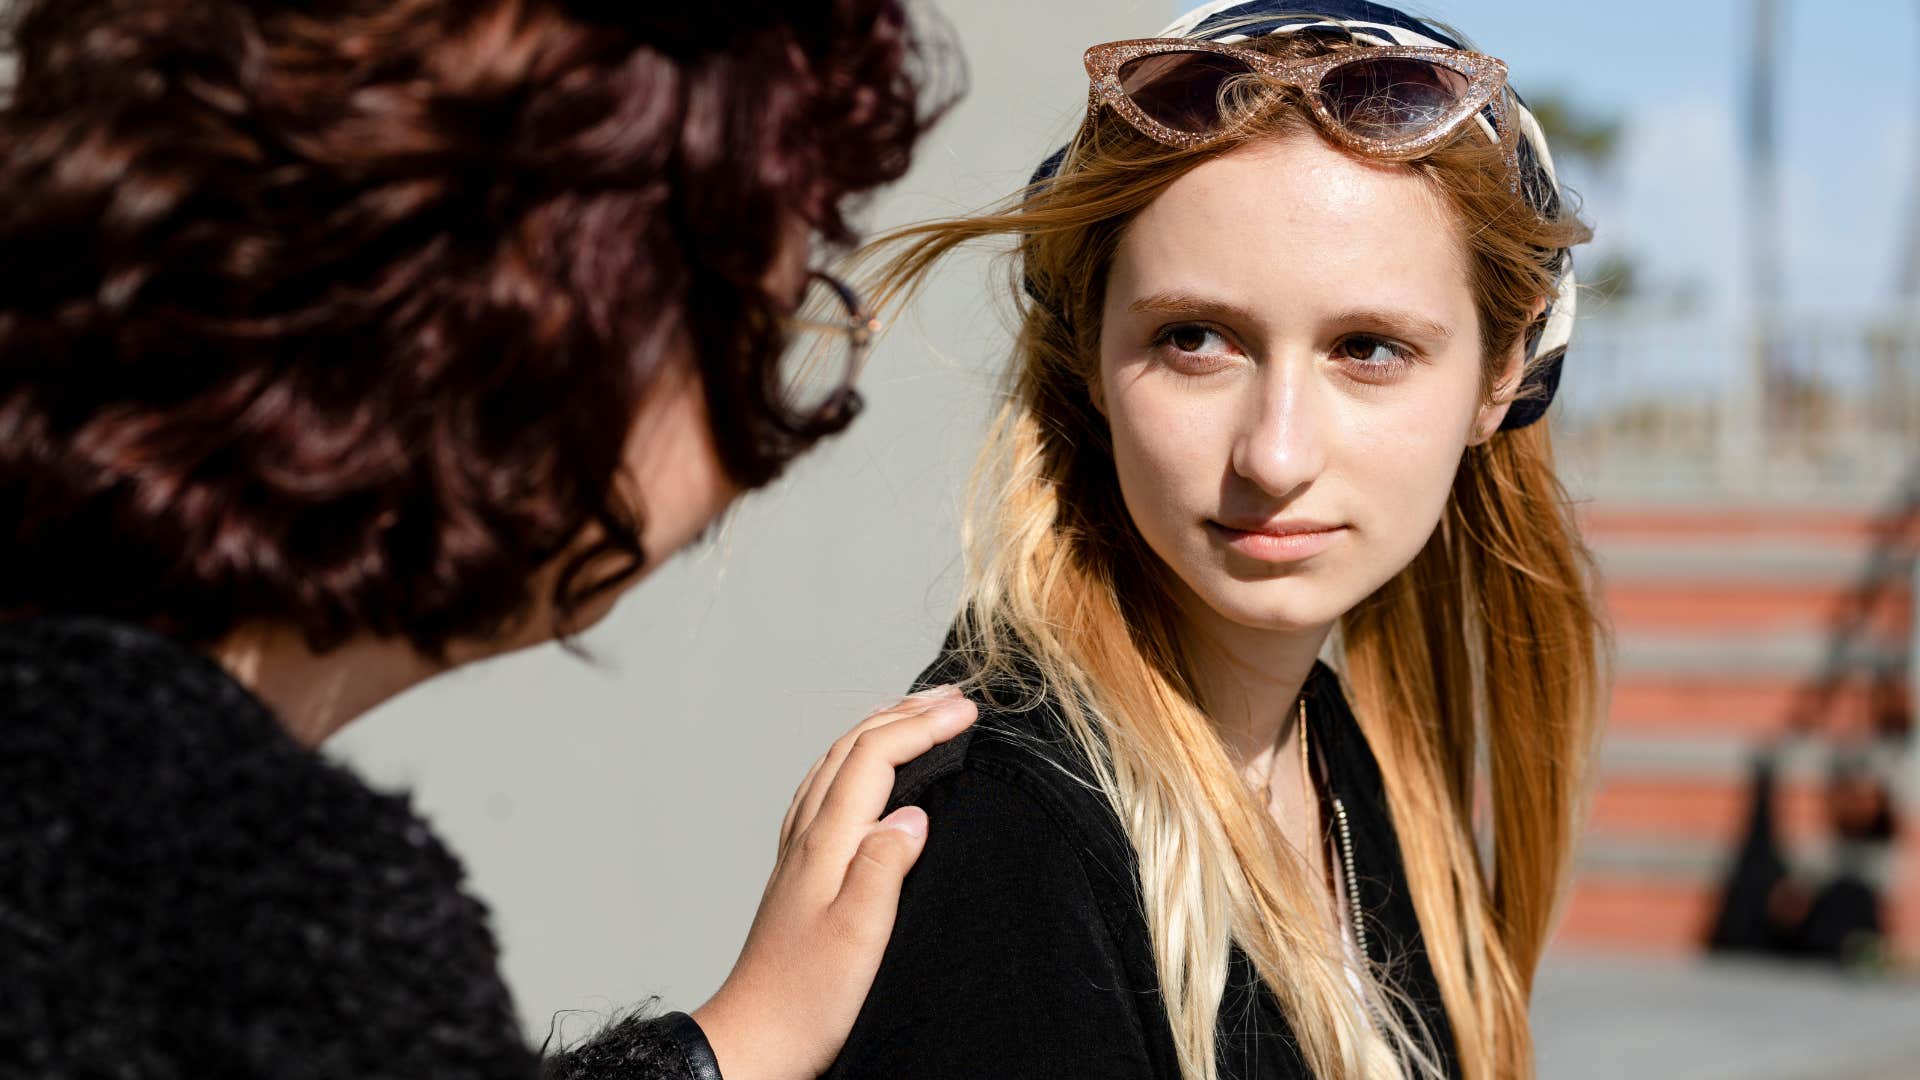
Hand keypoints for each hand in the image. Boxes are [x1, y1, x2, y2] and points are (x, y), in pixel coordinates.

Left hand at [690, 686, 975, 1079]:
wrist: (755, 1041)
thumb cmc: (806, 1000)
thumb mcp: (857, 937)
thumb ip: (883, 867)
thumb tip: (913, 812)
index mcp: (825, 844)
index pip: (874, 758)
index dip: (922, 726)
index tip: (969, 713)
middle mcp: (807, 838)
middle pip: (852, 749)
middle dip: (905, 713)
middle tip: (955, 697)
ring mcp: (800, 853)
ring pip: (836, 764)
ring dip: (880, 729)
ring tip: (917, 714)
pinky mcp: (801, 874)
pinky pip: (828, 791)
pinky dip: (857, 762)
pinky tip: (867, 775)